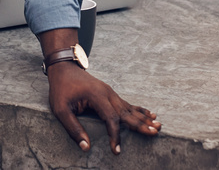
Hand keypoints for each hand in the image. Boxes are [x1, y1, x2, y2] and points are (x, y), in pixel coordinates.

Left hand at [46, 62, 160, 153]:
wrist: (63, 67)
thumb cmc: (61, 88)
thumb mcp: (60, 108)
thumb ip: (73, 128)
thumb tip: (86, 147)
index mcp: (96, 96)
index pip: (110, 118)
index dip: (115, 135)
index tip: (117, 150)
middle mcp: (107, 93)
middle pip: (126, 112)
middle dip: (140, 125)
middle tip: (154, 133)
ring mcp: (110, 92)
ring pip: (129, 108)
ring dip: (143, 118)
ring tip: (158, 126)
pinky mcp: (110, 93)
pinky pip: (127, 104)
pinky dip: (139, 110)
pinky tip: (150, 114)